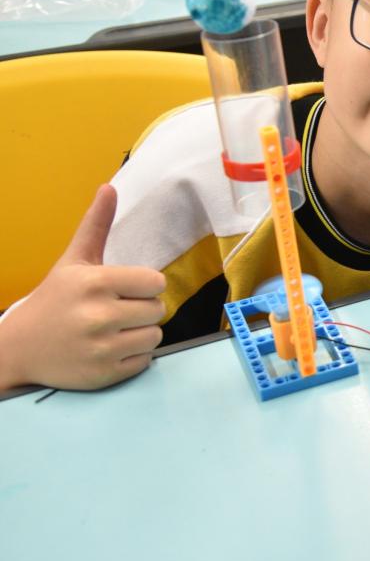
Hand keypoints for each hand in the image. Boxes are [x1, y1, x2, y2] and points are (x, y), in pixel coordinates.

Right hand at [0, 185, 165, 391]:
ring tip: (113, 329)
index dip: (144, 285)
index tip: (125, 288)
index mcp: (95, 283)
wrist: (19, 348)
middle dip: (142, 309)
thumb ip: (96, 224)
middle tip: (116, 310)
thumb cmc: (54, 300)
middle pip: (158, 309)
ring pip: (155, 335)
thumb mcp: (73, 260)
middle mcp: (98, 315)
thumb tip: (110, 186)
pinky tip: (108, 348)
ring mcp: (101, 348)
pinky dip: (132, 356)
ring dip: (140, 333)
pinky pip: (145, 360)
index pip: (155, 282)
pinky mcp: (104, 374)